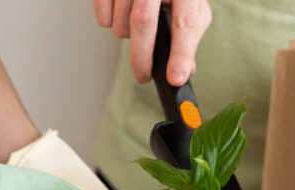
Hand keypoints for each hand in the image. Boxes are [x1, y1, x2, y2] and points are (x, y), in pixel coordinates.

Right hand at [93, 0, 211, 84]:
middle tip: (143, 76)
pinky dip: (111, 24)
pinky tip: (122, 14)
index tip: (175, 78)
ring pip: (121, 24)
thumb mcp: (190, 6)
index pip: (186, 21)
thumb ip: (188, 35)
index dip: (181, 53)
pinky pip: (104, 18)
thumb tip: (186, 70)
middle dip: (142, 57)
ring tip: (137, 28)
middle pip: (143, 22)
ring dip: (128, 37)